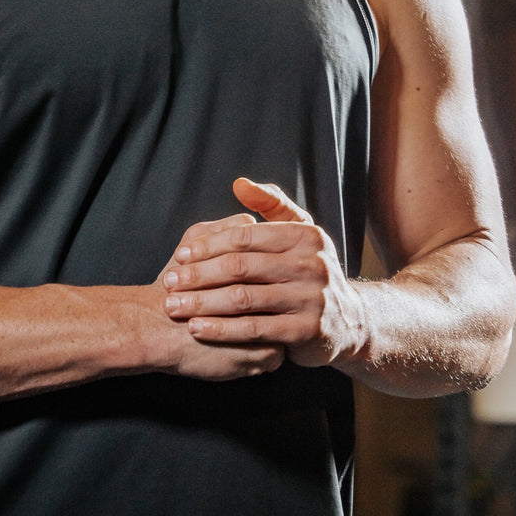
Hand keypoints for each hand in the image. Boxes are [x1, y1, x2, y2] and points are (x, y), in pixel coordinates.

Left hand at [160, 177, 365, 370]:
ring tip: (174, 306)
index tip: (179, 256)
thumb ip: (271, 205)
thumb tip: (239, 184)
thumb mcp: (299, 233)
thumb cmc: (309, 272)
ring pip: (243, 299)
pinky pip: (254, 330)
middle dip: (198, 275)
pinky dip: (221, 329)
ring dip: (202, 302)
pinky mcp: (306, 331)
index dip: (207, 246)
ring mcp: (311, 299)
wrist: (347, 322)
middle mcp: (311, 264)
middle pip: (239, 267)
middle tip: (169, 283)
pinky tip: (197, 328)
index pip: (244, 236)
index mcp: (304, 236)